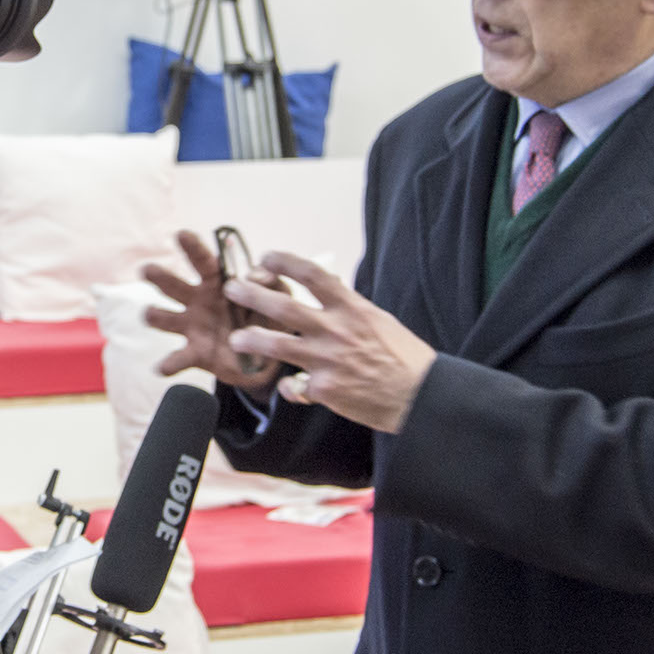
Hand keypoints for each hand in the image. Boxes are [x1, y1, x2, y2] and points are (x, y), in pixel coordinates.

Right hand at [141, 230, 286, 391]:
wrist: (269, 356)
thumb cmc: (269, 317)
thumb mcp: (280, 297)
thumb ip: (272, 283)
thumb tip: (254, 275)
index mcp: (218, 283)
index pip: (204, 262)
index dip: (193, 248)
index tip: (181, 234)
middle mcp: (198, 301)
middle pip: (174, 286)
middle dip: (160, 277)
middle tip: (146, 270)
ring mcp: (193, 327)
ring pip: (167, 319)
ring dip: (155, 315)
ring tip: (149, 314)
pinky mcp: (196, 354)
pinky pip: (179, 358)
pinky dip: (170, 363)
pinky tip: (161, 368)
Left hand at [223, 249, 439, 433]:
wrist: (420, 397)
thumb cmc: (403, 358)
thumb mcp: (379, 321)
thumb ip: (348, 308)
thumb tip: (326, 290)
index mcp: (352, 308)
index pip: (313, 275)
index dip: (285, 262)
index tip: (265, 257)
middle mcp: (336, 330)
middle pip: (284, 307)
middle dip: (253, 295)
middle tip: (233, 288)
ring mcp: (327, 360)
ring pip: (277, 345)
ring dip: (252, 340)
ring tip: (236, 340)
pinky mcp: (323, 390)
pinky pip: (294, 386)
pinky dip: (291, 388)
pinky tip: (294, 388)